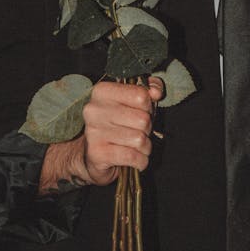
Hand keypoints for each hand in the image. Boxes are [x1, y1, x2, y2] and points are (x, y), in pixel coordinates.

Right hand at [38, 77, 163, 193]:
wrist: (93, 155)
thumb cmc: (117, 124)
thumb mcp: (132, 102)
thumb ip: (148, 90)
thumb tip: (156, 92)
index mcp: (102, 91)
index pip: (141, 95)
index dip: (148, 106)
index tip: (142, 111)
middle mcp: (94, 110)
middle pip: (143, 119)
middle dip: (147, 129)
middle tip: (139, 131)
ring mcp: (93, 132)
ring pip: (139, 139)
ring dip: (145, 146)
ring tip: (137, 145)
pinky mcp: (97, 154)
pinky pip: (132, 157)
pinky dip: (140, 160)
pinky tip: (136, 159)